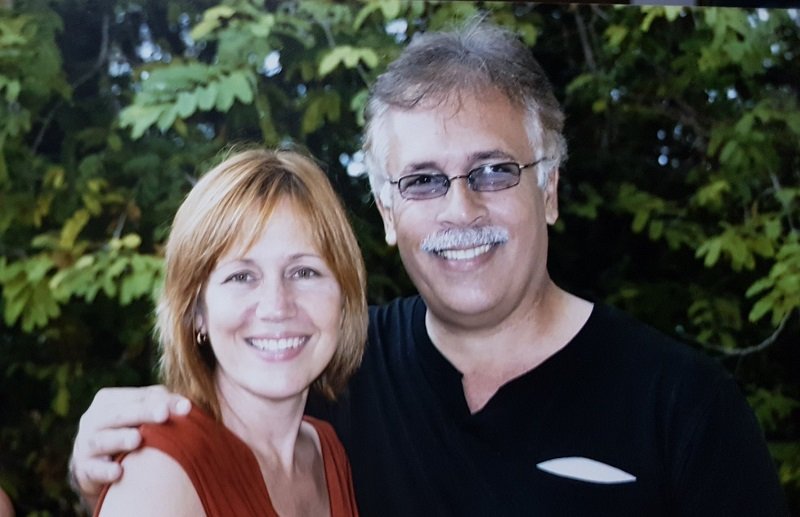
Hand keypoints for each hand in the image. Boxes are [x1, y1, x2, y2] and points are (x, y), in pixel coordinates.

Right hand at [69, 385, 190, 511]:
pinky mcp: (83, 470)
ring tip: (137, 439)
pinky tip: (118, 472)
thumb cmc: (127, 433)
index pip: (140, 396)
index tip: (187, 408)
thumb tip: (186, 406)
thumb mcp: (141, 418)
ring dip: (120, 439)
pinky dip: (105, 471)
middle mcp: (93, 419)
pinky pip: (94, 470)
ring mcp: (85, 445)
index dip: (164, 400)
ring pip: (102, 440)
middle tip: (163, 414)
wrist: (96, 467)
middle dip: (143, 413)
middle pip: (120, 414)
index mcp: (108, 400)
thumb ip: (162, 406)